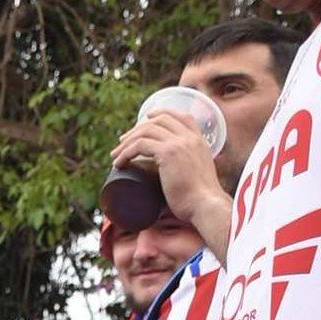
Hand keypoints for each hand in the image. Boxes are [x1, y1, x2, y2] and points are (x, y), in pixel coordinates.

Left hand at [109, 112, 219, 229]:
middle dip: (137, 128)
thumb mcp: (198, 176)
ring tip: (115, 155)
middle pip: (159, 120)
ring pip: (146, 131)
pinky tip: (119, 163)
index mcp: (199, 141)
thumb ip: (190, 169)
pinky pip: (140, 145)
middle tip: (122, 141)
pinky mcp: (168, 153)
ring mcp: (179, 143)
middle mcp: (190, 137)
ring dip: (127, 142)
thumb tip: (178, 177)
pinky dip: (126, 153)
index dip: (162, 113)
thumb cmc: (199, 200)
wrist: (205, 206)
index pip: (181, 116)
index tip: (145, 119)